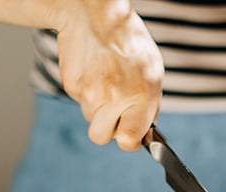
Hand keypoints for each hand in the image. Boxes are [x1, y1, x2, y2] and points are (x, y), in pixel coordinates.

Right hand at [54, 0, 162, 151]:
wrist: (95, 16)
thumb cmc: (129, 42)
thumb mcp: (153, 72)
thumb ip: (150, 105)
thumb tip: (145, 130)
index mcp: (140, 96)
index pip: (128, 141)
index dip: (129, 141)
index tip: (130, 136)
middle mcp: (114, 98)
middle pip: (101, 137)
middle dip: (109, 128)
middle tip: (116, 111)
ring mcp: (90, 93)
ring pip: (91, 118)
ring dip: (98, 107)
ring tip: (107, 81)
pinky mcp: (72, 86)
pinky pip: (80, 102)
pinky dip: (87, 92)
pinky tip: (94, 72)